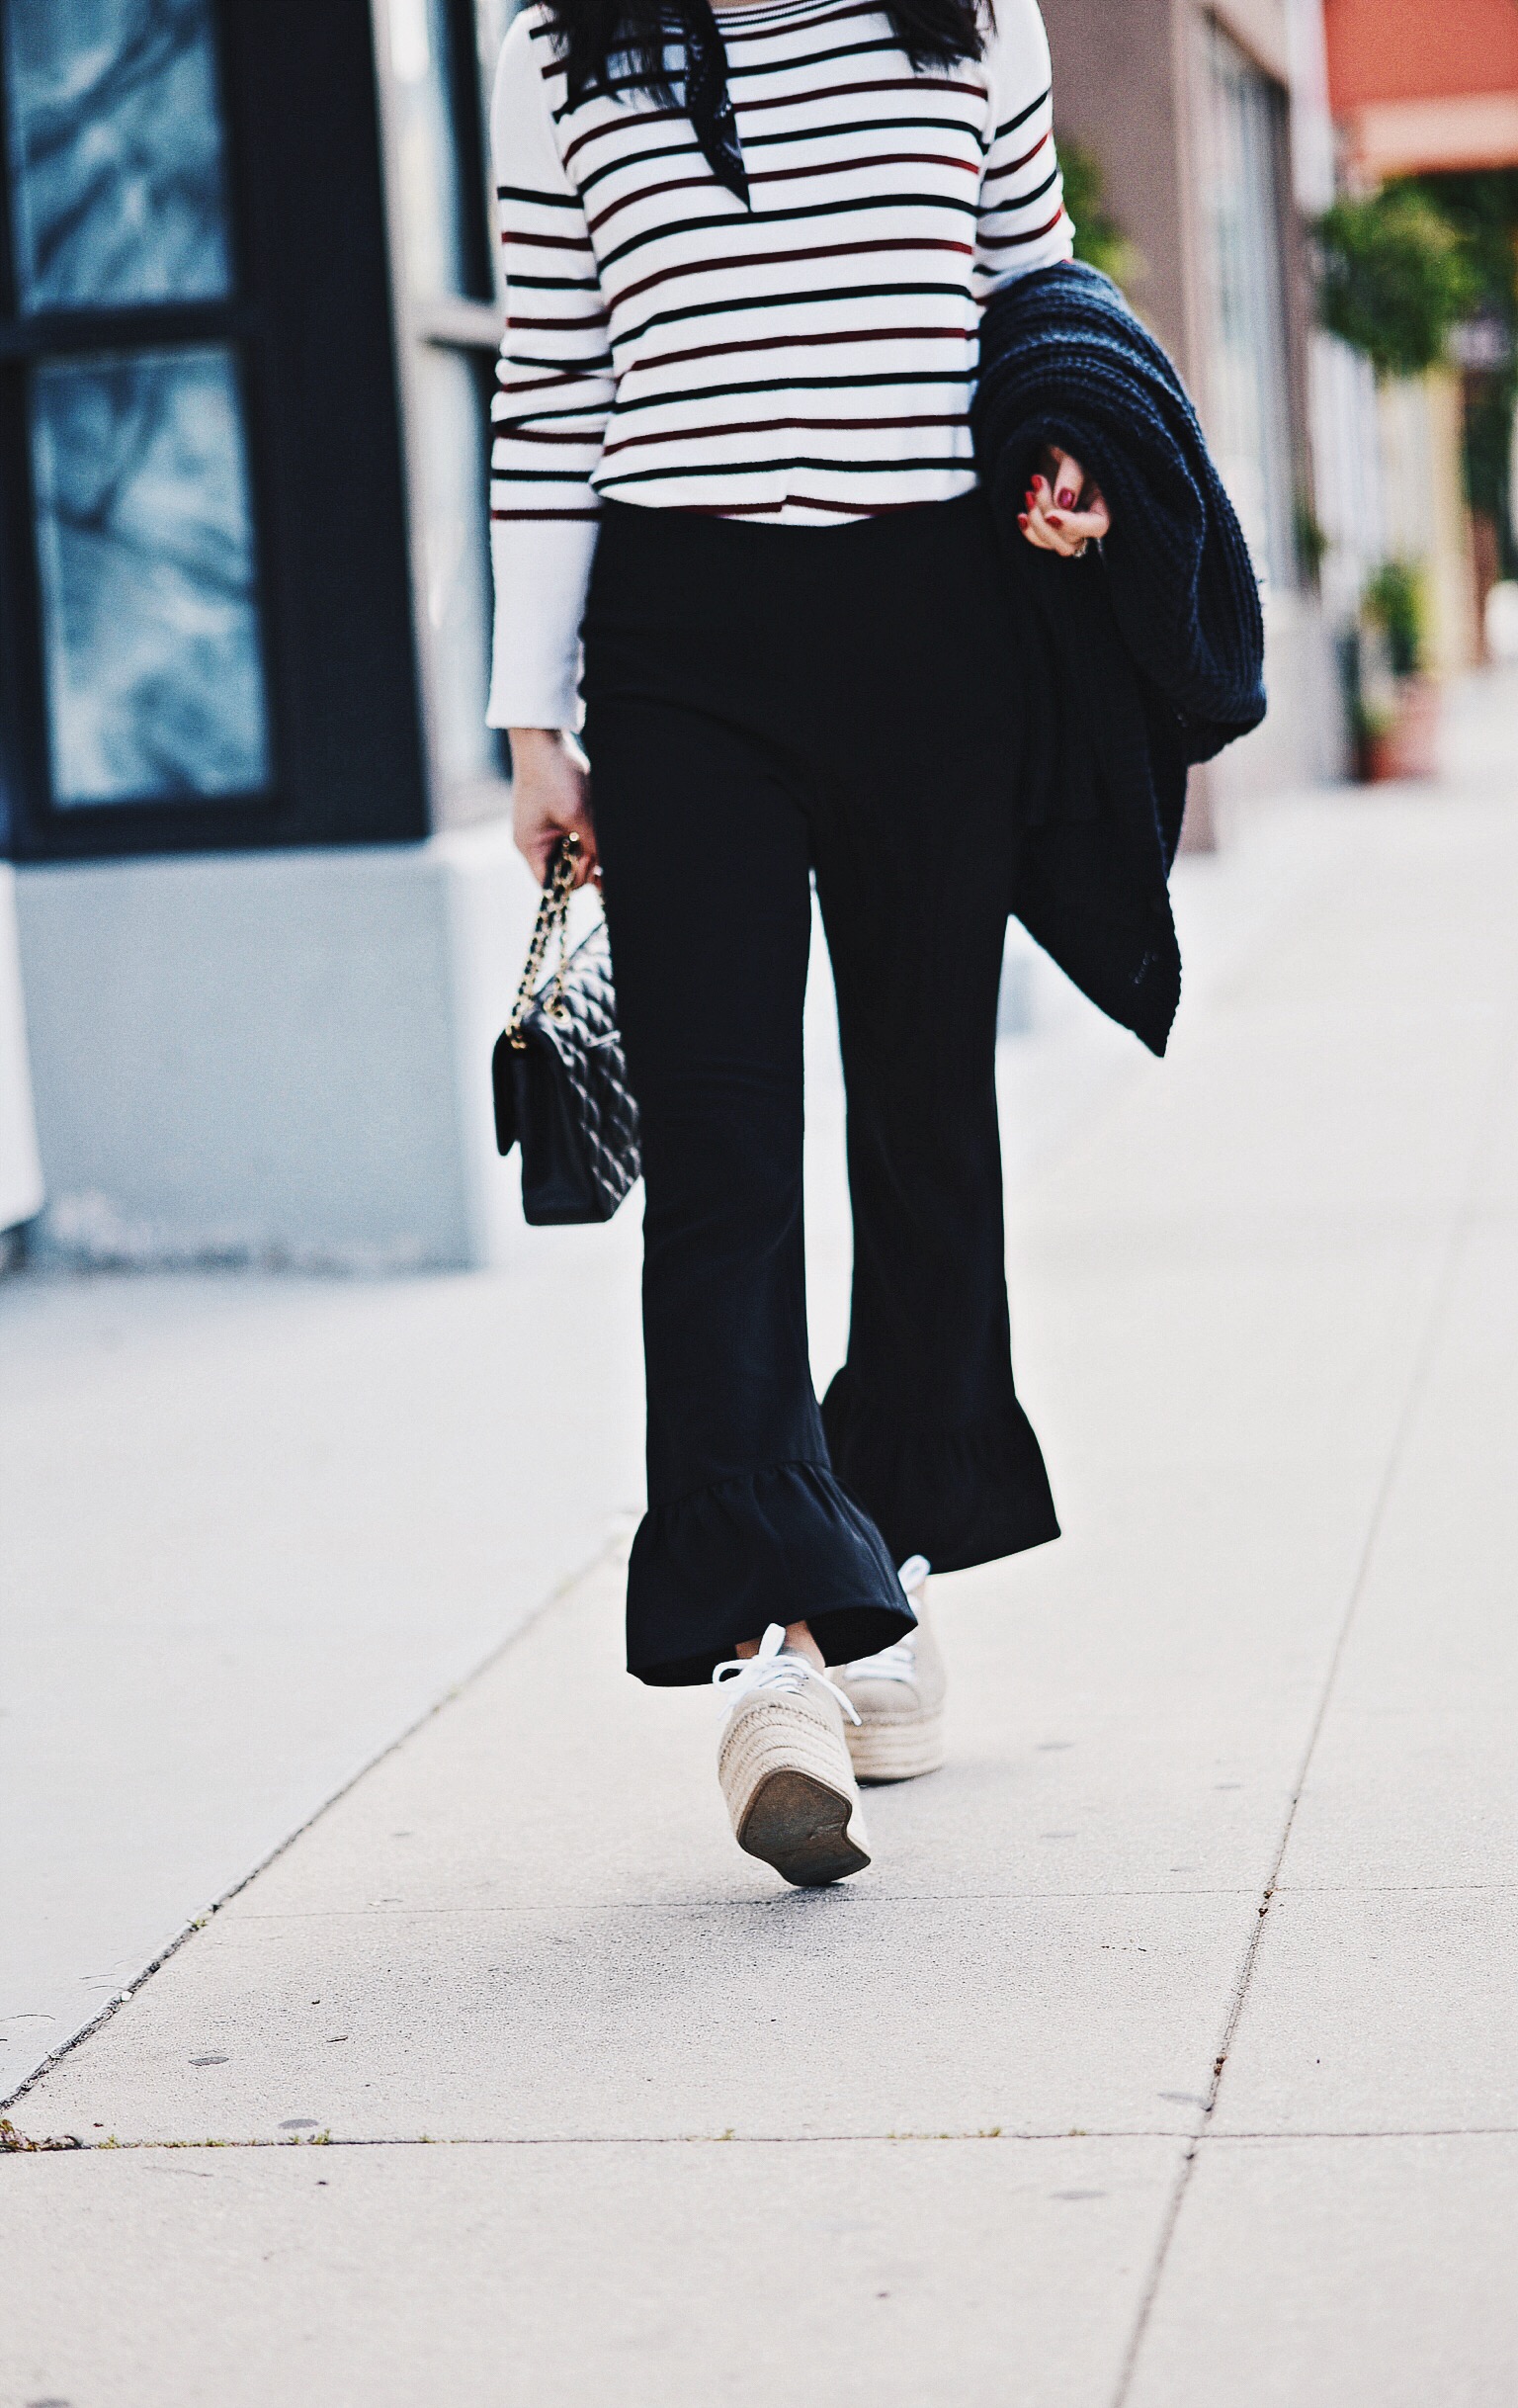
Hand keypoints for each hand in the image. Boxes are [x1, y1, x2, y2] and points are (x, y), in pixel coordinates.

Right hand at [508, 728, 597, 888]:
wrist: (544, 739)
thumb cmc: (555, 775)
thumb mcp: (579, 815)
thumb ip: (593, 846)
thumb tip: (606, 871)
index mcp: (531, 847)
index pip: (551, 886)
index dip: (573, 881)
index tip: (590, 863)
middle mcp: (534, 842)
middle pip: (563, 871)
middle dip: (584, 863)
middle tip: (597, 847)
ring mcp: (543, 829)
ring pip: (571, 853)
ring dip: (586, 846)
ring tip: (593, 828)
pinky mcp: (553, 817)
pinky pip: (572, 836)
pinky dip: (584, 833)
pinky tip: (591, 822)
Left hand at [1018, 446, 1110, 557]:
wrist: (1048, 435)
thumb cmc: (1065, 436)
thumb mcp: (1072, 448)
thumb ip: (1072, 474)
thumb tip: (1065, 504)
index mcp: (1106, 496)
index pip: (1098, 526)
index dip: (1074, 526)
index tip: (1050, 515)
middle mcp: (1092, 514)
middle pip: (1074, 541)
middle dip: (1048, 516)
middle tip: (1036, 482)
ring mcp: (1073, 522)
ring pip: (1059, 546)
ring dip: (1037, 526)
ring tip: (1028, 492)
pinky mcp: (1055, 524)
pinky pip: (1044, 541)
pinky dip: (1030, 531)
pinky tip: (1021, 515)